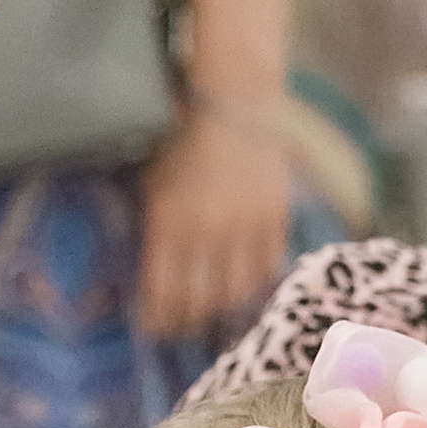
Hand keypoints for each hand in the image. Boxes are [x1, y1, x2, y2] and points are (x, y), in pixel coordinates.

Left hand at [134, 112, 299, 337]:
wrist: (233, 100)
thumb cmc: (181, 136)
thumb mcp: (153, 182)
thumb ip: (155, 228)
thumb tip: (151, 275)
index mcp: (170, 220)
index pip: (163, 291)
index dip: (158, 318)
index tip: (152, 326)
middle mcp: (208, 231)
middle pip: (199, 301)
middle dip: (185, 320)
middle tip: (178, 327)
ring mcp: (245, 227)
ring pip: (234, 292)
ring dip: (219, 308)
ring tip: (209, 311)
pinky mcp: (275, 219)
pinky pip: (265, 269)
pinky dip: (252, 284)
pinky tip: (241, 287)